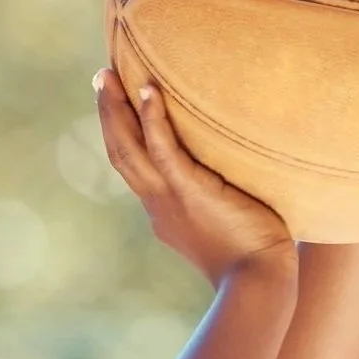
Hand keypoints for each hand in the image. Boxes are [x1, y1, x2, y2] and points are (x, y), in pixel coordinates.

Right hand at [94, 69, 293, 284]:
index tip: (115, 106)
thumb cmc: (253, 260)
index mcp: (163, 210)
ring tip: (107, 75)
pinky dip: (153, 120)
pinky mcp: (190, 192)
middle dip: (107, 114)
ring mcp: (170, 198)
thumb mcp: (224, 226)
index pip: (134, 166)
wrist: (258, 283)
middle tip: (100, 79)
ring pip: (130, 148)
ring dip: (116, 109)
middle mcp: (158, 203)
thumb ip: (219, 204)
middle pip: (121, 152)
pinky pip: (164, 149)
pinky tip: (148, 90)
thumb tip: (234, 186)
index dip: (122, 135)